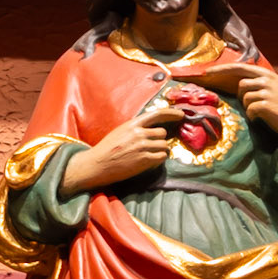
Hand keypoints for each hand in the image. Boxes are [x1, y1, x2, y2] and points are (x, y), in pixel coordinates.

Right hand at [62, 106, 182, 192]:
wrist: (97, 165)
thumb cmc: (106, 149)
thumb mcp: (120, 132)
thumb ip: (135, 129)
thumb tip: (150, 129)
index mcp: (132, 124)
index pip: (157, 114)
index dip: (171, 113)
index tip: (181, 115)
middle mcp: (139, 134)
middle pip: (162, 133)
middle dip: (159, 140)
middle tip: (151, 146)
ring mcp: (143, 147)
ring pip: (164, 146)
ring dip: (160, 150)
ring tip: (148, 155)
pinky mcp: (145, 160)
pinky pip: (162, 157)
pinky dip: (158, 159)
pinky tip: (148, 161)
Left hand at [191, 62, 277, 152]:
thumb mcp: (275, 90)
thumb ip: (259, 84)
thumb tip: (239, 85)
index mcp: (267, 74)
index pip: (239, 67)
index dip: (221, 69)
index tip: (206, 73)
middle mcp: (267, 79)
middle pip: (240, 84)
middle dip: (241, 96)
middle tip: (251, 106)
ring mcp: (267, 91)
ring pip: (244, 98)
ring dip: (250, 107)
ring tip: (265, 113)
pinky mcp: (266, 104)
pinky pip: (250, 110)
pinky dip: (254, 117)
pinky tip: (266, 119)